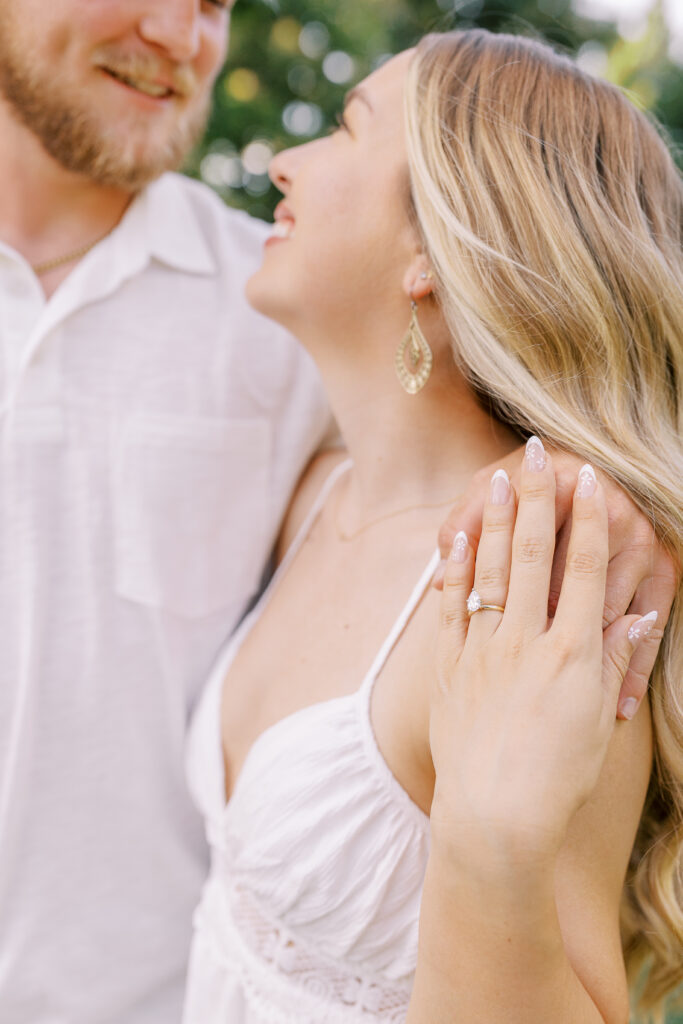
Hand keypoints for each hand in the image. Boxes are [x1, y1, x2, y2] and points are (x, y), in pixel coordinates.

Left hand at [429, 439, 657, 868]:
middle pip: (533, 555)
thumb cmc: (559, 777)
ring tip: (493, 480)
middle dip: (536, 499)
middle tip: (534, 454)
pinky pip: (451, 609)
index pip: (586, 569)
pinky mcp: (451, 669)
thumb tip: (634, 611)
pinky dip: (453, 571)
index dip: (588, 519)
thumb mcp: (599, 716)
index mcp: (573, 653)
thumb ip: (615, 658)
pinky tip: (454, 540)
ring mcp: (484, 652)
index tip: (588, 478)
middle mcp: (527, 642)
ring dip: (492, 522)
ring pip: (489, 572)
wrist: (496, 819)